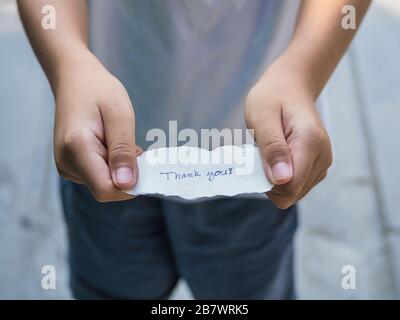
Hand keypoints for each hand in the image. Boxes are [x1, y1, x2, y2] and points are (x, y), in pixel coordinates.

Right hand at [53, 52, 141, 201]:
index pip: (105, 189)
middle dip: (127, 174)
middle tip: (133, 145)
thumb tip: (127, 185)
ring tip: (118, 139)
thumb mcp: (120, 116)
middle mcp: (66, 162)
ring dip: (120, 167)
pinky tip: (111, 144)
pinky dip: (112, 164)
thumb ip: (123, 152)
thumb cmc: (99, 91)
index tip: (145, 165)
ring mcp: (66, 166)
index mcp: (76, 148)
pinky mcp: (71, 166)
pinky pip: (98, 175)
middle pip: (106, 188)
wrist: (75, 79)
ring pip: (103, 183)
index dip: (129, 185)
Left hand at [245, 55, 332, 208]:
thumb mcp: (262, 116)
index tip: (256, 160)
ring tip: (270, 152)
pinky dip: (282, 177)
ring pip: (294, 192)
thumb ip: (272, 147)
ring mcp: (323, 163)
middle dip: (270, 181)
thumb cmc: (272, 98)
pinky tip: (278, 157)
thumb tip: (282, 180)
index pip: (290, 186)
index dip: (267, 182)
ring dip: (275, 179)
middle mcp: (323, 156)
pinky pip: (296, 186)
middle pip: (292, 193)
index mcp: (311, 142)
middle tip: (262, 153)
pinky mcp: (318, 167)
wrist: (291, 87)